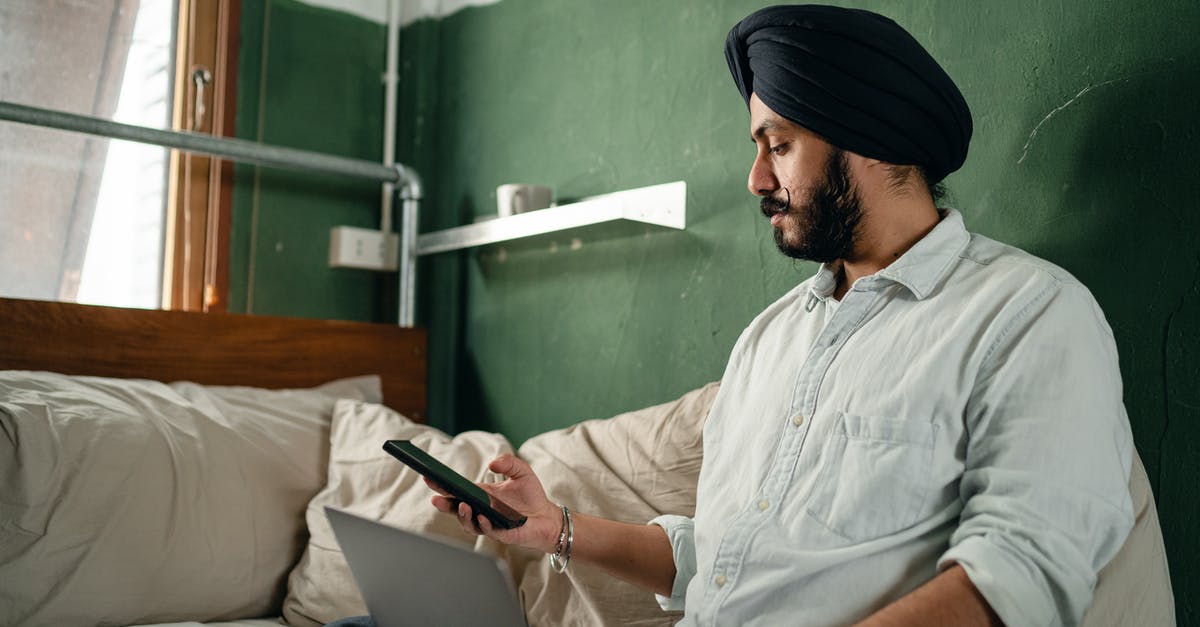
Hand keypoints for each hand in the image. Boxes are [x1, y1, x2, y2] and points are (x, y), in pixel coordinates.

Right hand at [428, 454, 561, 553]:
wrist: (547, 516)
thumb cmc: (532, 495)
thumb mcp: (521, 472)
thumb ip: (508, 462)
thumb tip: (492, 463)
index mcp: (481, 494)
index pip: (457, 490)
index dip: (442, 486)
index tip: (429, 477)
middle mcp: (481, 510)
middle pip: (455, 509)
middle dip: (444, 504)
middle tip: (435, 499)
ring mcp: (488, 523)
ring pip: (468, 523)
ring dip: (462, 515)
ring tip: (462, 505)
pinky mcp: (500, 534)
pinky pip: (487, 531)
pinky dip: (482, 524)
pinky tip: (482, 517)